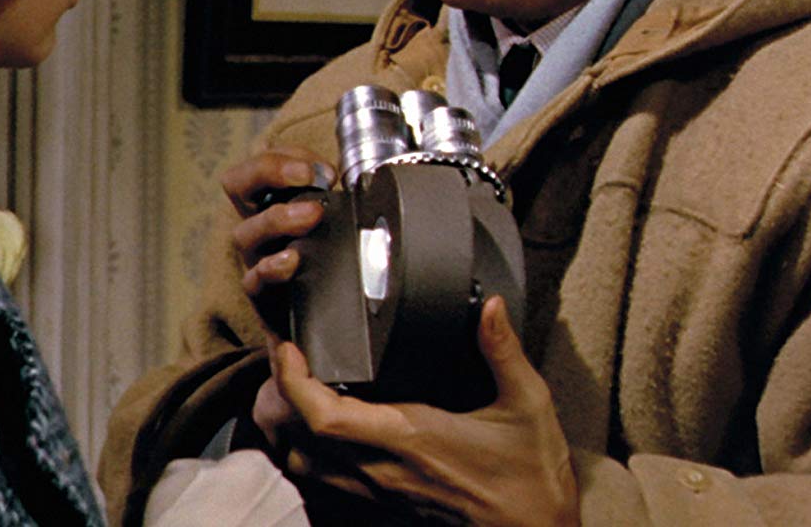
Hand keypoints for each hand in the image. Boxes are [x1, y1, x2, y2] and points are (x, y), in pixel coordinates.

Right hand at [221, 147, 331, 297]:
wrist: (320, 311)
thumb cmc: (325, 251)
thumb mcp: (328, 215)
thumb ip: (330, 191)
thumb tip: (337, 173)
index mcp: (266, 197)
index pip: (257, 163)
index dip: (283, 157)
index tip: (324, 169)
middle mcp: (254, 222)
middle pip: (236, 183)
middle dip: (271, 170)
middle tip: (309, 177)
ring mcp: (254, 256)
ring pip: (245, 231)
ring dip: (278, 218)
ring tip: (312, 215)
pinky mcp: (260, 293)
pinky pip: (253, 280)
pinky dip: (271, 269)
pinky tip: (292, 261)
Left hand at [265, 297, 579, 526]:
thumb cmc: (532, 474)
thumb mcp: (529, 404)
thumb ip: (504, 351)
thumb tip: (489, 304)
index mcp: (411, 437)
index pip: (326, 417)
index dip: (293, 381)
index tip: (288, 345)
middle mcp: (384, 469)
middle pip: (298, 439)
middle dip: (278, 395)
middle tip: (283, 352)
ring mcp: (381, 492)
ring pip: (304, 466)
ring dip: (287, 426)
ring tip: (292, 384)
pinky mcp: (385, 506)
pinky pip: (324, 484)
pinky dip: (306, 454)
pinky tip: (318, 428)